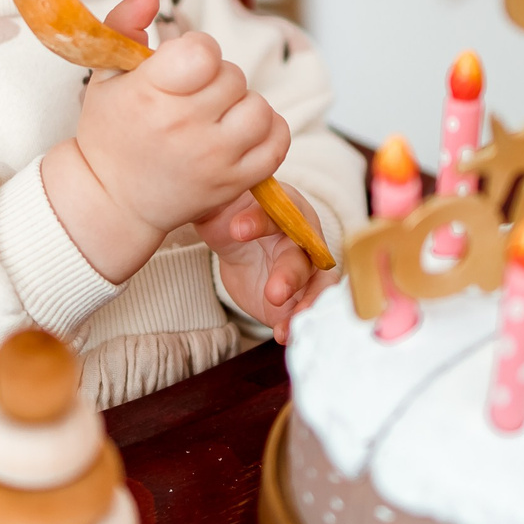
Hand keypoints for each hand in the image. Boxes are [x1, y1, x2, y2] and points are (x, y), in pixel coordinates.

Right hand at [41, 0, 290, 283]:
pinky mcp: (234, 182)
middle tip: (192, 97)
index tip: (181, 67)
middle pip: (233, 76)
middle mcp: (184, 127)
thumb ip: (126, 23)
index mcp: (150, 95)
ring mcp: (214, 159)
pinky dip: (267, 132)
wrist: (112, 201)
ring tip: (215, 116)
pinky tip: (240, 132)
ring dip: (242, 106)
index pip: (204, 51)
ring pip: (259, 107)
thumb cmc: (109, 132)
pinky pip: (277, 142)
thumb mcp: (105, 73)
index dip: (197, 51)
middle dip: (216, 79)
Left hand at [200, 186, 337, 342]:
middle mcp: (302, 237)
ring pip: (317, 284)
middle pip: (303, 254)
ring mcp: (303, 267)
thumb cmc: (232, 211)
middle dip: (290, 274)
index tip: (236, 230)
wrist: (234, 235)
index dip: (259, 220)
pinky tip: (284, 335)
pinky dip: (296, 322)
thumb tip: (205, 187)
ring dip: (306, 304)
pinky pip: (305, 308)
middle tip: (275, 292)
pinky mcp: (297, 294)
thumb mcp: (220, 204)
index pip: (279, 210)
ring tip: (291, 324)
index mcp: (286, 207)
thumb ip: (217, 201)